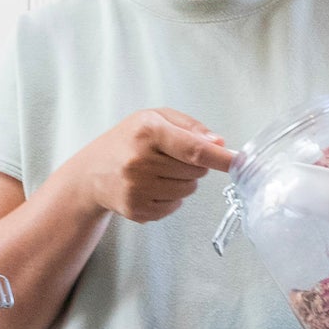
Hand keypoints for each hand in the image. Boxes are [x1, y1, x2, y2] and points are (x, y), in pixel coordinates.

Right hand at [72, 109, 233, 223]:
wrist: (90, 172)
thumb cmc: (126, 140)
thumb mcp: (154, 118)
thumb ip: (190, 127)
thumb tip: (219, 143)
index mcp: (147, 132)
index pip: (193, 149)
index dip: (219, 158)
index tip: (238, 162)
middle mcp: (140, 161)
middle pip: (195, 171)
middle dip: (193, 165)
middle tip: (171, 157)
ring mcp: (137, 189)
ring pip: (188, 190)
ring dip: (183, 181)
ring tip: (159, 171)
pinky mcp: (137, 210)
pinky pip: (174, 206)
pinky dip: (170, 197)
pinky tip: (151, 186)